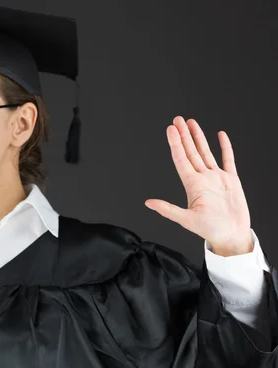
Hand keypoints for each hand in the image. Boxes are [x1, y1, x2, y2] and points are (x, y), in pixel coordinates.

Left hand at [144, 116, 251, 254]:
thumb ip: (167, 209)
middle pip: (191, 151)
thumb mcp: (186, 220)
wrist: (232, 236)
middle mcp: (202, 178)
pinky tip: (219, 135)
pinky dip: (224, 147)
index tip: (170, 130)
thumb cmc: (210, 230)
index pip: (181, 159)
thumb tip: (148, 203)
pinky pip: (227, 159)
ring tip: (192, 123)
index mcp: (192, 185)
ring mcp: (216, 178)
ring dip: (199, 137)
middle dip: (184, 135)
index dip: (175, 144)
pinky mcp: (231, 180)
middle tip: (178, 120)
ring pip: (205, 152)